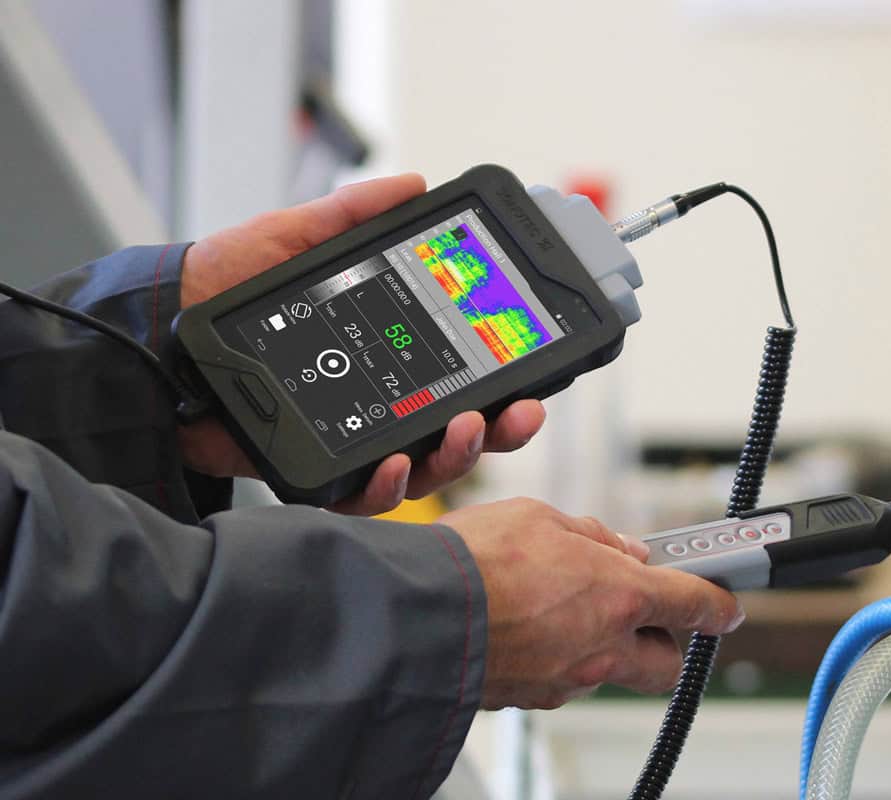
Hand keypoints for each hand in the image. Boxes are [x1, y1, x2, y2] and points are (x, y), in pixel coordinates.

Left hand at [178, 174, 546, 513]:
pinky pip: (362, 495)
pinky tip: (394, 463)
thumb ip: (350, 217)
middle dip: (503, 427)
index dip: (505, 378)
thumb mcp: (292, 242)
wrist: (157, 338)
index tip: (535, 373)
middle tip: (519, 411)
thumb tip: (412, 186)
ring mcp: (350, 440)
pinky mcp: (313, 471)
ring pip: (425, 469)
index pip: (463, 372)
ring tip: (464, 428)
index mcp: (387, 353)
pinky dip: (386, 486)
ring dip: (458, 455)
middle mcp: (379, 402)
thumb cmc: (221, 290)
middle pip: (461, 429)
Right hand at [439, 498, 744, 709]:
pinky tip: (528, 626)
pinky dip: (559, 655)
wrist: (414, 617)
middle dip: (664, 639)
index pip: (694, 605)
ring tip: (562, 606)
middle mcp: (601, 648)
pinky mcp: (531, 698)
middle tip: (641, 609)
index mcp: (617, 595)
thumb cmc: (474, 561)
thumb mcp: (540, 518)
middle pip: (665, 663)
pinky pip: (562, 679)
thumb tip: (618, 550)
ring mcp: (566, 680)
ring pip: (610, 671)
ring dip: (603, 643)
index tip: (727, 602)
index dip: (719, 603)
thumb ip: (590, 536)